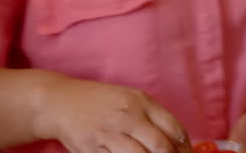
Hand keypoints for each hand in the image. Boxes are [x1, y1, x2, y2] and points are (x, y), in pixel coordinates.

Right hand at [32, 75, 190, 152]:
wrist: (61, 102)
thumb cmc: (99, 101)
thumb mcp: (129, 98)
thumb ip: (151, 116)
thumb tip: (177, 140)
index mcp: (140, 101)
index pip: (173, 127)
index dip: (184, 146)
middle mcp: (127, 116)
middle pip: (160, 145)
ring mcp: (110, 133)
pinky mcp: (94, 149)